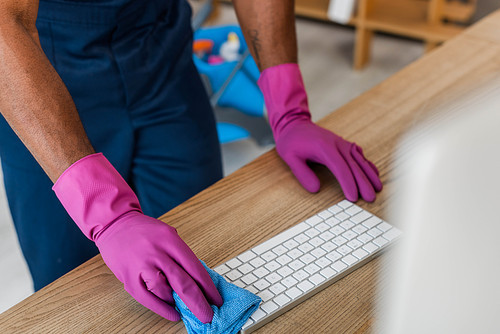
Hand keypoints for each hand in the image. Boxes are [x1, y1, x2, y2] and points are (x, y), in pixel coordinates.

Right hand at [53, 153, 221, 322]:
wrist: (116, 225)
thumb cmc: (145, 231)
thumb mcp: (168, 234)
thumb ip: (180, 255)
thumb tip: (198, 279)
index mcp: (171, 240)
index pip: (195, 268)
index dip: (208, 287)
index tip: (216, 299)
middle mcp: (158, 253)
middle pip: (183, 282)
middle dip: (199, 303)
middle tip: (208, 315)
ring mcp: (142, 266)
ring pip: (166, 291)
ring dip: (178, 303)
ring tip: (186, 308)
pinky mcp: (129, 277)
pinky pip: (148, 298)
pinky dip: (162, 309)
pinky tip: (173, 314)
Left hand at [274, 119, 381, 201]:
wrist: (294, 124)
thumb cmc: (291, 142)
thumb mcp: (290, 157)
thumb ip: (302, 173)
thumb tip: (316, 189)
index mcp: (324, 148)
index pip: (340, 168)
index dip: (348, 183)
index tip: (353, 197)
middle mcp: (337, 144)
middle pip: (353, 165)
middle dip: (363, 183)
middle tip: (370, 198)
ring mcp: (342, 143)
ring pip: (359, 160)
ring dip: (369, 174)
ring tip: (378, 188)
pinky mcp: (343, 144)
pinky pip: (358, 154)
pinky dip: (367, 164)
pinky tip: (374, 173)